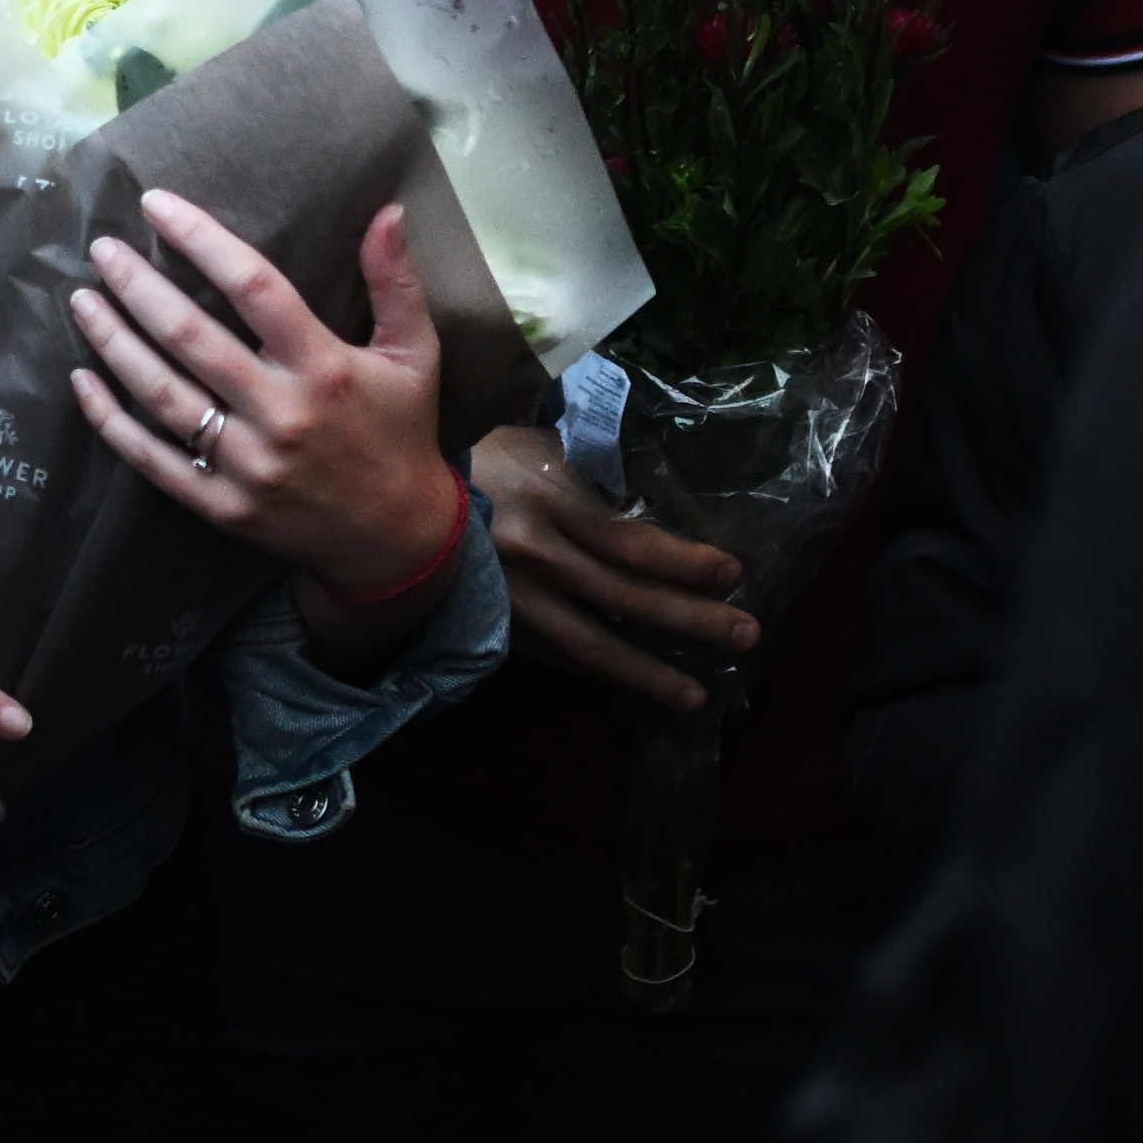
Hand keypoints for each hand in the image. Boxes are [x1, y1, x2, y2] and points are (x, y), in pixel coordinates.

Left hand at [68, 191, 465, 599]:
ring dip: (113, 342)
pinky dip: (110, 420)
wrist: (394, 535)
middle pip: (191, 336)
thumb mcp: (415, 353)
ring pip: (162, 394)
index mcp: (325, 368)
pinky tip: (81, 379)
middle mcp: (281, 414)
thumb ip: (395, 281)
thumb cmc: (400, 430)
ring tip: (82, 300)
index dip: (202, 240)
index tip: (157, 204)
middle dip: (138, 285)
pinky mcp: (221, 505)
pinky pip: (152, 459)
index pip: (254, 288)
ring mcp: (246, 465)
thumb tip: (387, 209)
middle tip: (103, 248)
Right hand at [468, 423, 749, 714]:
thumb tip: (651, 491)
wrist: (394, 493)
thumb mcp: (535, 446)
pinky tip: (630, 683)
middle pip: (626, 597)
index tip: (733, 573)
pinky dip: (597, 674)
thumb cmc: (475, 456)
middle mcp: (535, 555)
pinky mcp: (493, 626)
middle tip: (747, 636)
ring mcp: (511, 599)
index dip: (685, 562)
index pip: (632, 542)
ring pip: (590, 647)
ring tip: (695, 697)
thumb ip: (588, 472)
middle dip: (692, 620)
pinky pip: (555, 658)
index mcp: (549, 502)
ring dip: (648, 674)